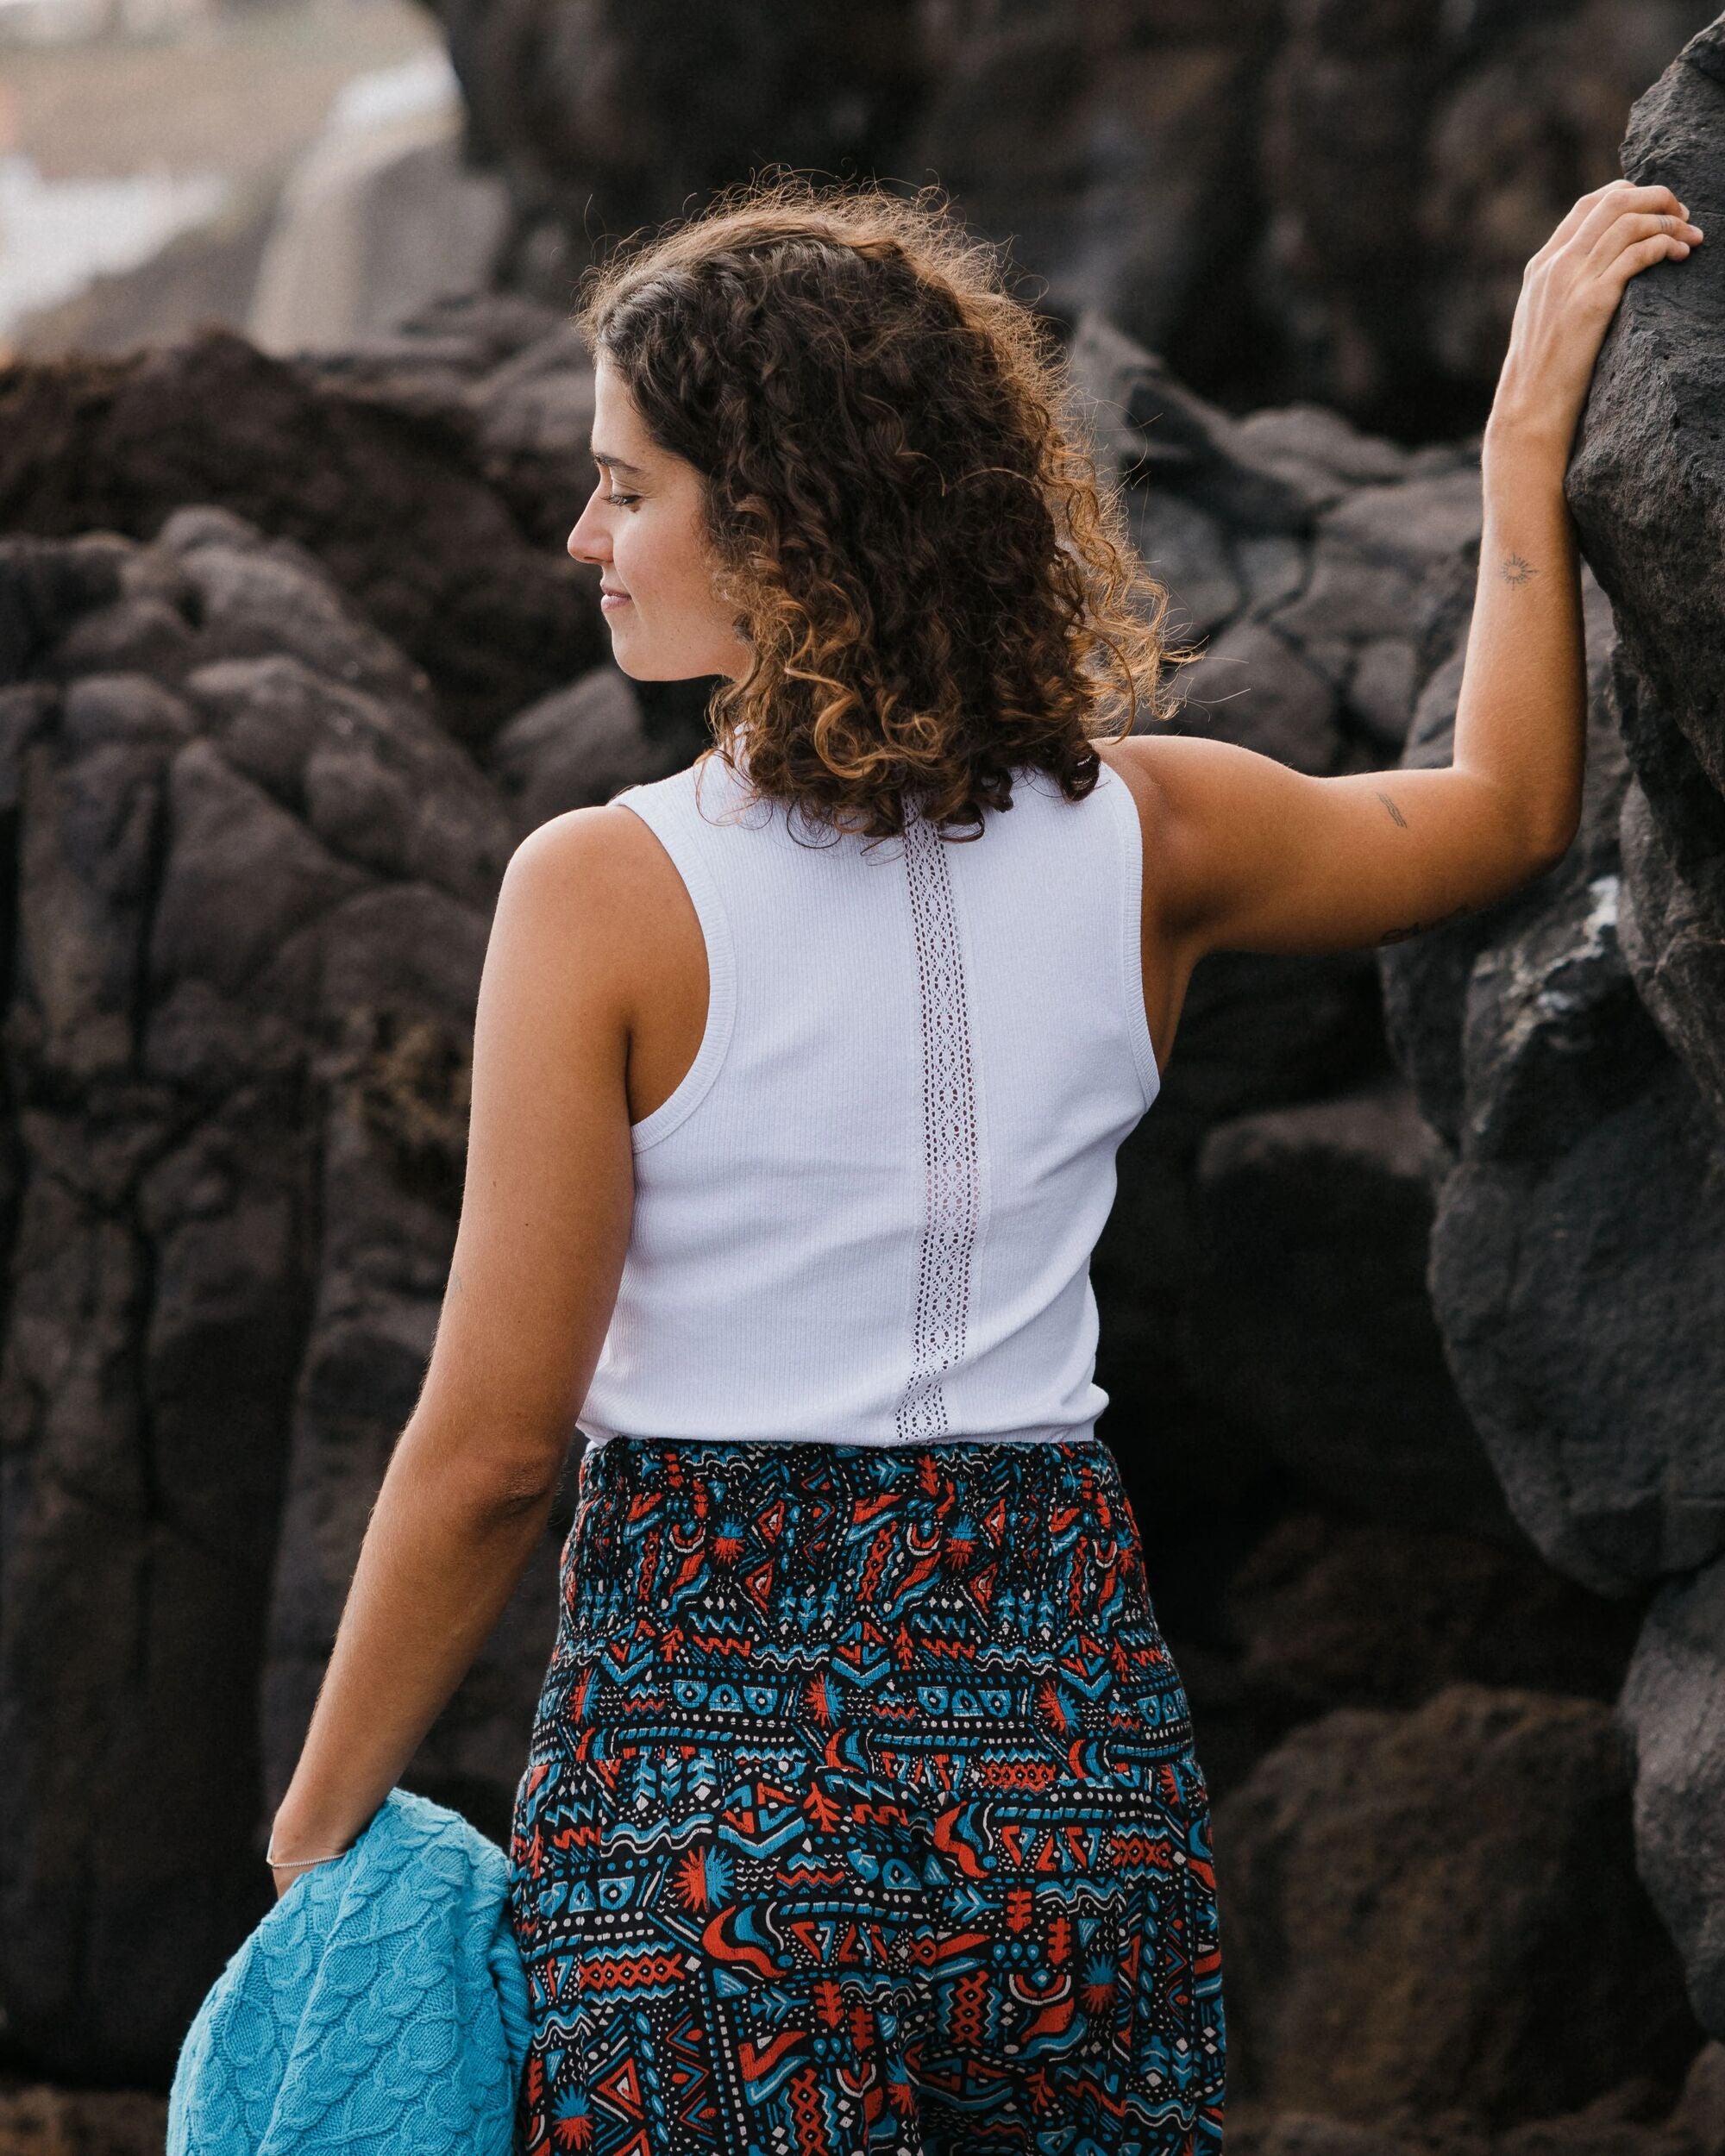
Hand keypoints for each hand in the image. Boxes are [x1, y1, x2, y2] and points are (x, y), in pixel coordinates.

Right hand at [1487, 179, 1702, 460]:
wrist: (1528, 409)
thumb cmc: (1541, 375)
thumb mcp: (1544, 320)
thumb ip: (1564, 289)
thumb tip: (1602, 273)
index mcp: (1542, 265)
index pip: (1589, 206)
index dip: (1629, 194)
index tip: (1656, 207)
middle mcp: (1555, 266)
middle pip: (1613, 202)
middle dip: (1656, 198)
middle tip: (1683, 213)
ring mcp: (1571, 283)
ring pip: (1629, 222)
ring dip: (1669, 220)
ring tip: (1691, 236)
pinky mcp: (1591, 303)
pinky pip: (1636, 254)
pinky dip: (1663, 245)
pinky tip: (1678, 254)